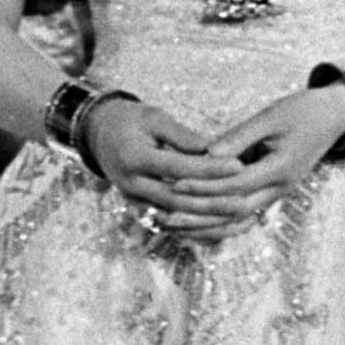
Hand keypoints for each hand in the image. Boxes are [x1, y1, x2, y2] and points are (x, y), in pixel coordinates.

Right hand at [85, 97, 256, 236]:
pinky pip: (170, 223)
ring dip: (208, 220)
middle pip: (178, 200)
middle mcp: (131, 185)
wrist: (98, 135)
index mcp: (133, 158)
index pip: (177, 167)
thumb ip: (182, 136)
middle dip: (213, 203)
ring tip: (238, 216)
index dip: (209, 168)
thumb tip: (214, 150)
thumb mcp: (154, 117)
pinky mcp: (139, 209)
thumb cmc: (130, 120)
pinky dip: (195, 227)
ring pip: (176, 217)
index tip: (238, 165)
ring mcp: (134, 201)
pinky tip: (221, 226)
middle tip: (245, 201)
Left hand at [154, 86, 344, 228]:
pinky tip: (197, 224)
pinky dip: (221, 223)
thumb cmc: (302, 110)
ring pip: (239, 221)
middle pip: (235, 211)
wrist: (332, 117)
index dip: (204, 187)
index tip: (174, 183)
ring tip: (175, 226)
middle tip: (166, 214)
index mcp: (280, 169)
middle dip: (199, 214)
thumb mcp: (270, 116)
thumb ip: (240, 136)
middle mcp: (279, 189)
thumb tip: (207, 153)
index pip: (235, 185)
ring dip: (207, 226)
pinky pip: (244, 215)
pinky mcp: (271, 192)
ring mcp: (276, 194)